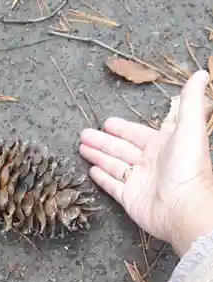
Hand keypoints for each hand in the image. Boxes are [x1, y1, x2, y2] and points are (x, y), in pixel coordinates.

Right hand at [80, 71, 212, 255]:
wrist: (184, 208)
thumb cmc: (188, 167)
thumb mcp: (190, 128)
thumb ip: (191, 102)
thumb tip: (200, 74)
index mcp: (161, 146)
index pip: (136, 134)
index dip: (121, 128)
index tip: (106, 123)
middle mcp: (149, 163)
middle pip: (120, 149)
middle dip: (102, 141)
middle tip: (83, 134)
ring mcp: (138, 182)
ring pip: (114, 165)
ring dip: (98, 156)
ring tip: (81, 147)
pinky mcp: (130, 199)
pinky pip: (113, 186)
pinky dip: (102, 178)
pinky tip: (91, 170)